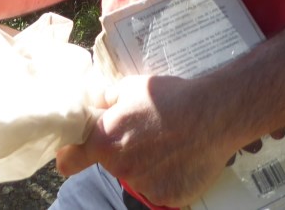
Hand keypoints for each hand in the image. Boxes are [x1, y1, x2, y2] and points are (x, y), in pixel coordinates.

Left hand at [55, 75, 237, 207]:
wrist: (215, 113)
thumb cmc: (171, 97)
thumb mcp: (131, 87)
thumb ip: (107, 101)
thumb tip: (96, 106)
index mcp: (105, 142)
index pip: (69, 161)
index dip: (71, 155)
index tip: (74, 153)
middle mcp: (121, 169)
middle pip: (112, 164)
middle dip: (123, 151)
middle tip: (147, 133)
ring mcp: (146, 186)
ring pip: (138, 177)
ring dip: (147, 165)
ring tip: (170, 144)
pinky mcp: (169, 198)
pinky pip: (160, 188)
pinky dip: (168, 177)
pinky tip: (181, 158)